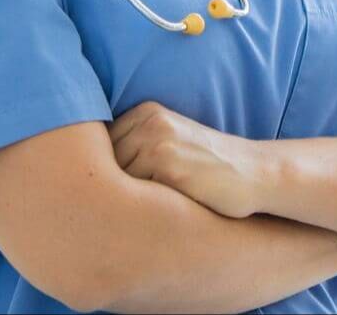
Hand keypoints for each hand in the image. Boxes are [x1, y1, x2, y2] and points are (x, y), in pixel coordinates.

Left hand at [109, 101, 263, 218]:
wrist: (253, 175)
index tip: (94, 196)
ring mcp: (157, 141)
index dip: (94, 174)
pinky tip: (141, 225)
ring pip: (109, 181)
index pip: (97, 146)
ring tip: (119, 224)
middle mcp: (149, 121)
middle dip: (98, 190)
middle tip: (101, 216)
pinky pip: (129, 195)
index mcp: (147, 112)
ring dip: (112, 204)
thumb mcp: (170, 143)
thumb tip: (84, 176)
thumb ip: (134, 147)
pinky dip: (130, 213)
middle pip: (97, 163)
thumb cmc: (207, 169)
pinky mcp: (166, 166)